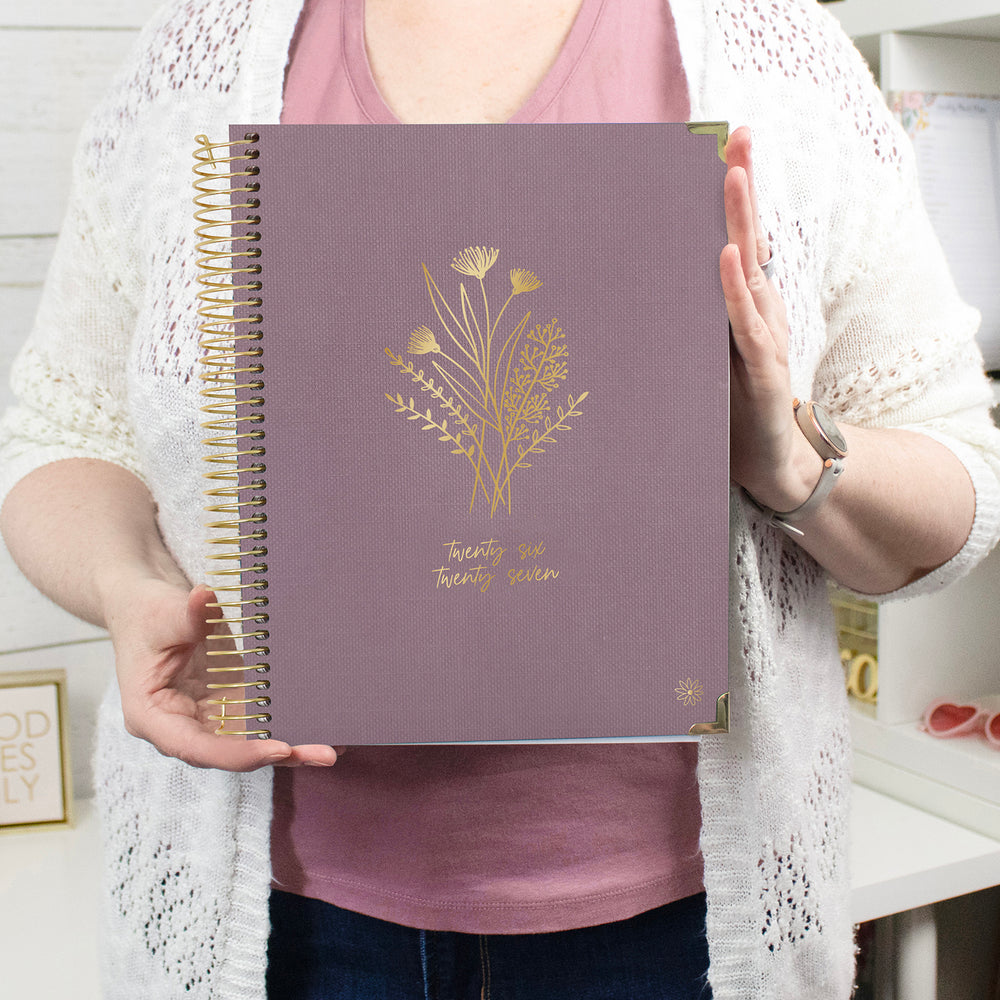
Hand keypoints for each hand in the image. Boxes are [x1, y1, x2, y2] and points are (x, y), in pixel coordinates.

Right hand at [105, 576, 340, 770]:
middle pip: (231, 753)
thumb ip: (187, 614)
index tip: (277, 749)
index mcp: (152, 717)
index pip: (196, 747)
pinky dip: (290, 724)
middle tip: (324, 754)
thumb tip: (204, 597)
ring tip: (334, 748)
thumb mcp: (162, 614)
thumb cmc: (147, 616)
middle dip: (278, 755)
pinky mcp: (229, 705)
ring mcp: (208, 719)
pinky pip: (260, 722)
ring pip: (251, 743)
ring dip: (292, 747)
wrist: (148, 610)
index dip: (238, 754)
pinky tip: (325, 727)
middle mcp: (182, 727)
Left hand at [722, 126, 820, 512]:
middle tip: (739, 138)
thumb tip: (639, 287)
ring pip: (751, 270)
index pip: (736, 238)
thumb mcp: (702, 349)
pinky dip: (736, 291)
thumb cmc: (728, 401)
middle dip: (743, 188)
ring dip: (741, 223)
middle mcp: (758, 308)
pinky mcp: (762, 367)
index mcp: (742, 302)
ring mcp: (763, 335)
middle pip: (749, 238)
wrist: (765, 457)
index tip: (722, 145)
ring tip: (733, 176)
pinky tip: (728, 259)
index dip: (732, 195)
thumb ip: (687, 316)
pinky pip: (747, 324)